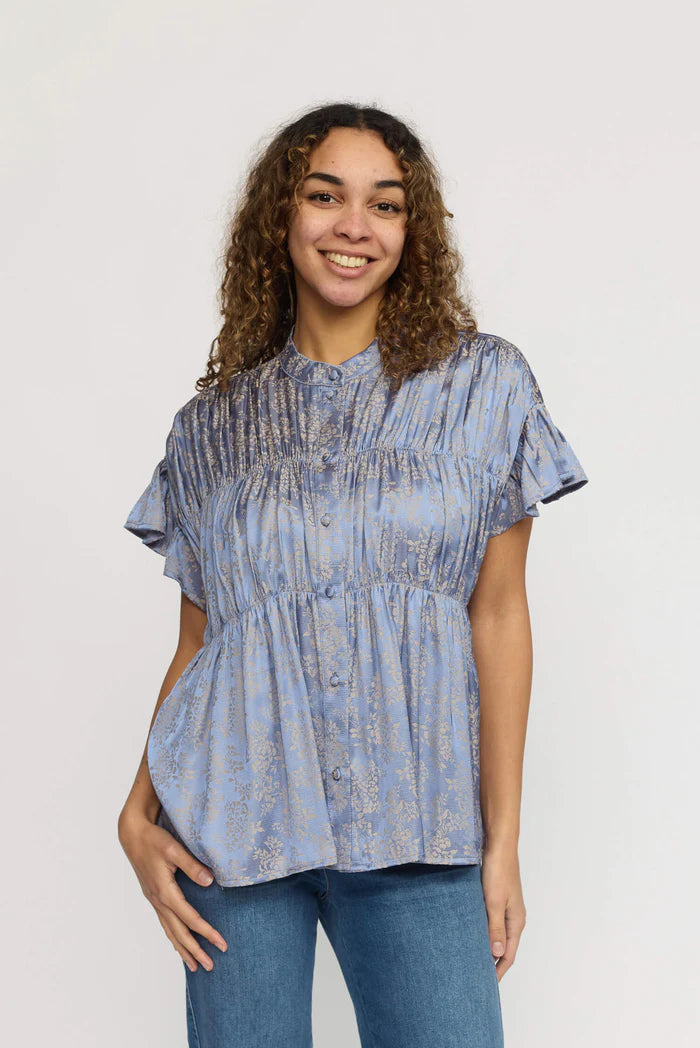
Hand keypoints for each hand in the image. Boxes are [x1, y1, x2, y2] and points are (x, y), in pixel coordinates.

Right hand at [118, 810, 227, 971]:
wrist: (132, 836)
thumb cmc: (154, 840)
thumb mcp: (174, 849)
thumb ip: (192, 866)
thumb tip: (210, 882)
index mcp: (165, 891)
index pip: (190, 919)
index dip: (207, 933)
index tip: (222, 944)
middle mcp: (159, 900)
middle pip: (179, 932)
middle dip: (195, 950)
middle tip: (210, 967)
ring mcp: (154, 900)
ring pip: (170, 931)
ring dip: (183, 949)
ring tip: (195, 966)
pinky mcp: (154, 897)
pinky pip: (165, 923)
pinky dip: (173, 936)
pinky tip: (179, 943)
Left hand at [481, 841, 526, 981]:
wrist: (498, 844)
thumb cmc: (498, 871)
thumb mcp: (494, 902)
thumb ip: (495, 928)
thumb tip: (497, 954)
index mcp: (516, 921)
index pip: (509, 954)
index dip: (498, 971)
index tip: (486, 985)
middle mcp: (513, 916)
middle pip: (504, 947)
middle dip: (492, 962)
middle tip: (476, 976)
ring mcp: (505, 907)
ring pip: (496, 934)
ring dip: (487, 946)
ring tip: (471, 958)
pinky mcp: (496, 897)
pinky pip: (491, 921)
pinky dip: (483, 931)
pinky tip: (470, 933)